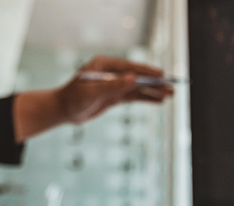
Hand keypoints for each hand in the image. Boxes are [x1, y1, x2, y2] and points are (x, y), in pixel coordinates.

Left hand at [11, 57, 171, 142]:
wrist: (63, 111)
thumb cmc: (72, 99)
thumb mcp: (92, 92)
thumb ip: (113, 86)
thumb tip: (133, 79)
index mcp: (103, 65)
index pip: (129, 67)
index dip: (146, 71)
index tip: (160, 75)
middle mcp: (110, 73)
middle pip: (136, 76)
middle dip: (153, 82)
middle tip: (170, 87)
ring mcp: (113, 84)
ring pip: (137, 88)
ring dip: (152, 92)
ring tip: (169, 95)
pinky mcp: (114, 96)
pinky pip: (132, 96)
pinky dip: (145, 98)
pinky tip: (158, 101)